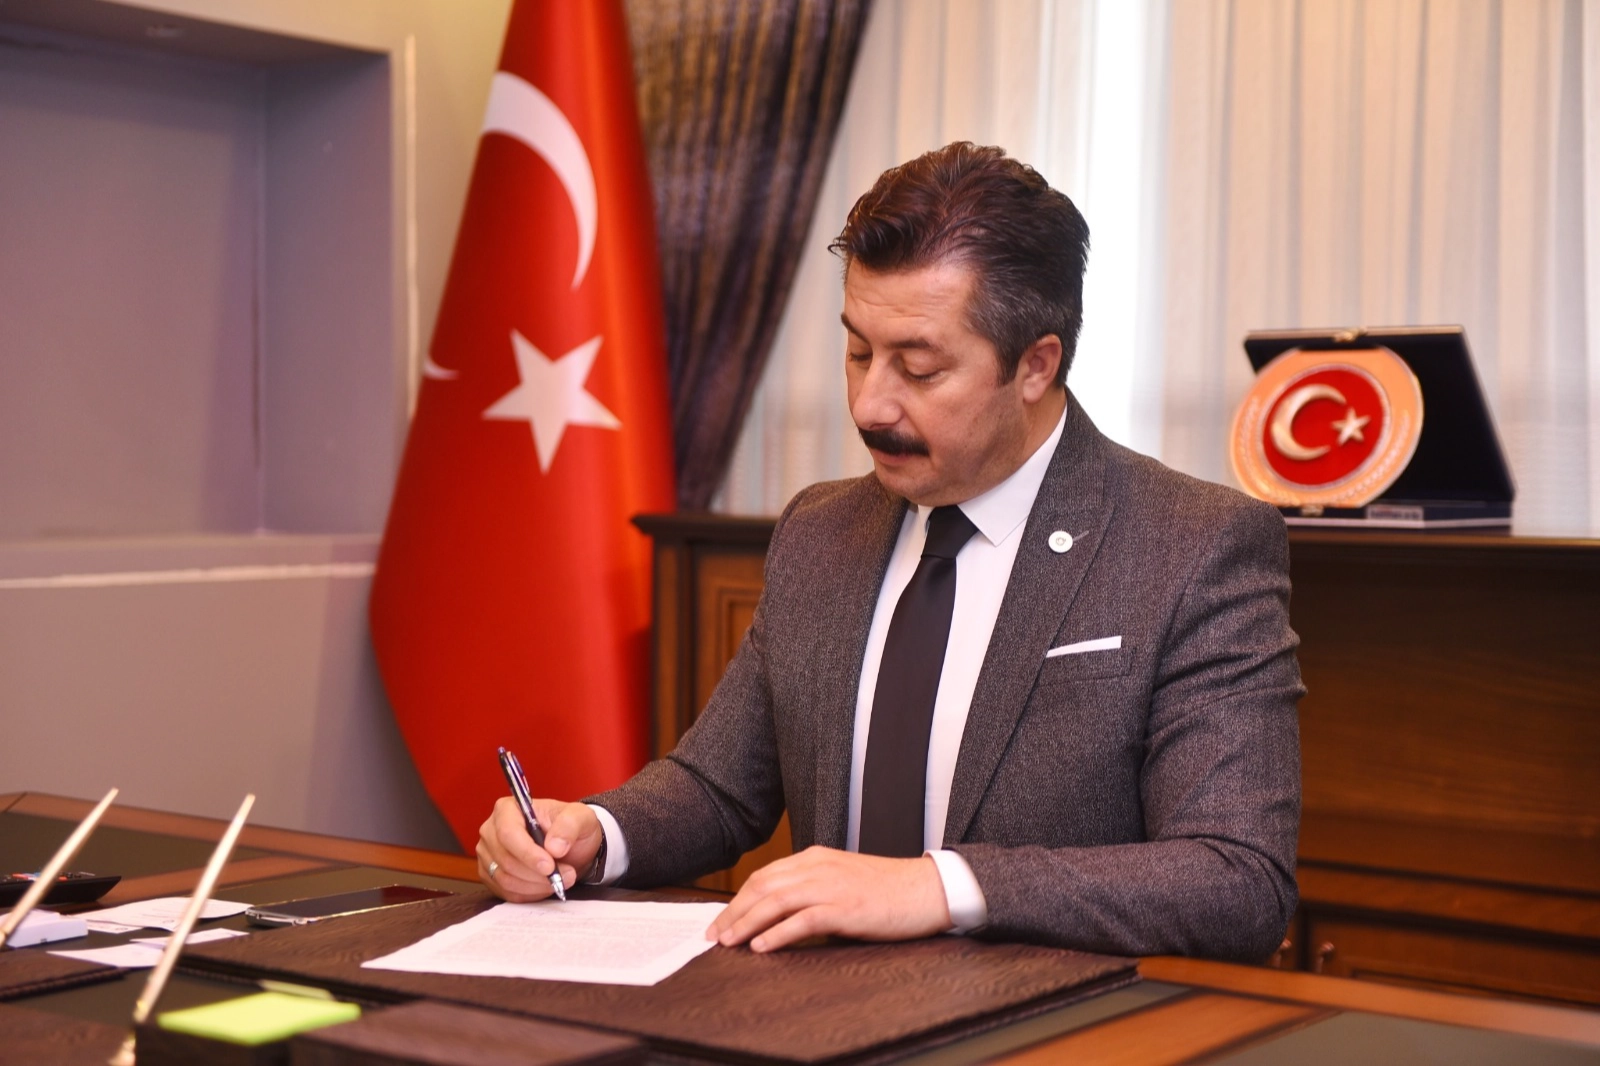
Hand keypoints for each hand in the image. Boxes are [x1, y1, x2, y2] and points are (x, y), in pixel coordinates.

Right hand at [476, 796, 602, 901]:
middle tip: (566, 875)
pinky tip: (545, 886)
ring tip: (559, 880)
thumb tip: (554, 847)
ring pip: (505, 879)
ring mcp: (488, 854)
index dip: (527, 853)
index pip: (508, 833)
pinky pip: (505, 892)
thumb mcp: (580, 817)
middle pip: (506, 859)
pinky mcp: (490, 875)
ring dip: (536, 885)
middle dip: (537, 873)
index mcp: (508, 809)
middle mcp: (491, 830)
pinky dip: (529, 893)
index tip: (549, 866)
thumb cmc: (570, 827)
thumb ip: (569, 826)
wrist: (569, 845)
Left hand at [707, 846, 950, 951]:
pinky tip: (762, 947)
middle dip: (734, 911)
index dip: (739, 899)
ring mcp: (831, 885)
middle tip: (715, 935)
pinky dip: (778, 933)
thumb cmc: (887, 891)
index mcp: (815, 858)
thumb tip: (779, 917)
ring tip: (730, 943)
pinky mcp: (844, 907)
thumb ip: (813, 890)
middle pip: (763, 886)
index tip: (722, 920)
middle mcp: (818, 867)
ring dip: (747, 922)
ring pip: (776, 901)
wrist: (927, 889)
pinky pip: (802, 920)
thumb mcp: (842, 881)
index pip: (766, 876)